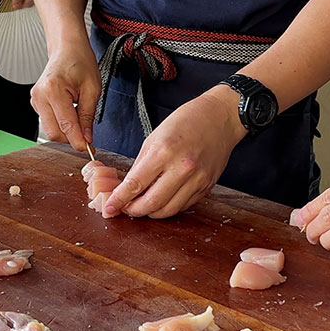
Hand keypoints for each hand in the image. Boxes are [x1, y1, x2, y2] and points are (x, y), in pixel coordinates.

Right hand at [29, 42, 99, 149]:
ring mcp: (35, 100)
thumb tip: (87, 138)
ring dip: (66, 131)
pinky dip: (61, 124)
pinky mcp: (35, 103)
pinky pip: (48, 122)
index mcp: (54, 89)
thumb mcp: (92, 88)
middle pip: (54, 132)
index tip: (88, 149)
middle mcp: (40, 95)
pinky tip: (70, 112)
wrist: (67, 48)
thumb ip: (88, 116)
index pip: (66, 125)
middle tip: (88, 134)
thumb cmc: (79, 61)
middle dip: (72, 137)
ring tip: (79, 114)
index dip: (78, 141)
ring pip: (50, 130)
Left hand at [103, 87, 245, 218]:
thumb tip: (127, 188)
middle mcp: (182, 168)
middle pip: (152, 203)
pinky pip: (183, 206)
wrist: (219, 118)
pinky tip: (162, 201)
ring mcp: (197, 179)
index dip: (119, 199)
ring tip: (142, 206)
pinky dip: (169, 207)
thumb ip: (141, 165)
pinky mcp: (206, 186)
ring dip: (151, 213)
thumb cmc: (186, 122)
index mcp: (164, 152)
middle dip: (134, 210)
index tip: (109, 208)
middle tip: (125, 208)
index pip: (135, 184)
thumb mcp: (155, 137)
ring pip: (168, 210)